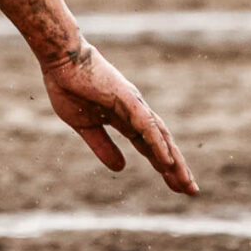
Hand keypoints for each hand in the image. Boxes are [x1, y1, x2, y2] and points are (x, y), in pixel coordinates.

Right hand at [40, 43, 198, 196]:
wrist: (59, 60)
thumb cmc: (68, 86)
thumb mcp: (85, 126)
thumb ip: (103, 146)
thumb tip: (121, 169)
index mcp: (125, 119)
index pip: (150, 146)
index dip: (163, 165)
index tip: (176, 185)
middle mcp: (136, 112)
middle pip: (162, 144)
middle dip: (176, 167)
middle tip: (191, 190)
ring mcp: (134, 104)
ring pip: (160, 136)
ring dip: (173, 159)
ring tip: (185, 181)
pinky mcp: (127, 98)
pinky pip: (146, 125)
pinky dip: (157, 143)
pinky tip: (166, 161)